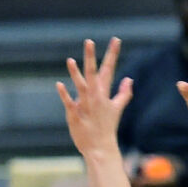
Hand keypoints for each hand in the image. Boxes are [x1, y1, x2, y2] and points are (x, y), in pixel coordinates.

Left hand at [57, 37, 132, 162]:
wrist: (100, 147)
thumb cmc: (107, 127)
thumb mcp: (117, 108)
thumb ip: (123, 93)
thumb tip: (129, 80)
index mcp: (104, 93)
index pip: (109, 70)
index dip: (112, 54)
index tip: (115, 39)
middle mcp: (95, 97)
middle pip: (93, 73)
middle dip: (91, 57)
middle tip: (89, 41)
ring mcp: (85, 106)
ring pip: (81, 86)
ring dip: (75, 73)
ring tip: (69, 60)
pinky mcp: (75, 115)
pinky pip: (69, 103)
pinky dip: (64, 94)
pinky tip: (58, 84)